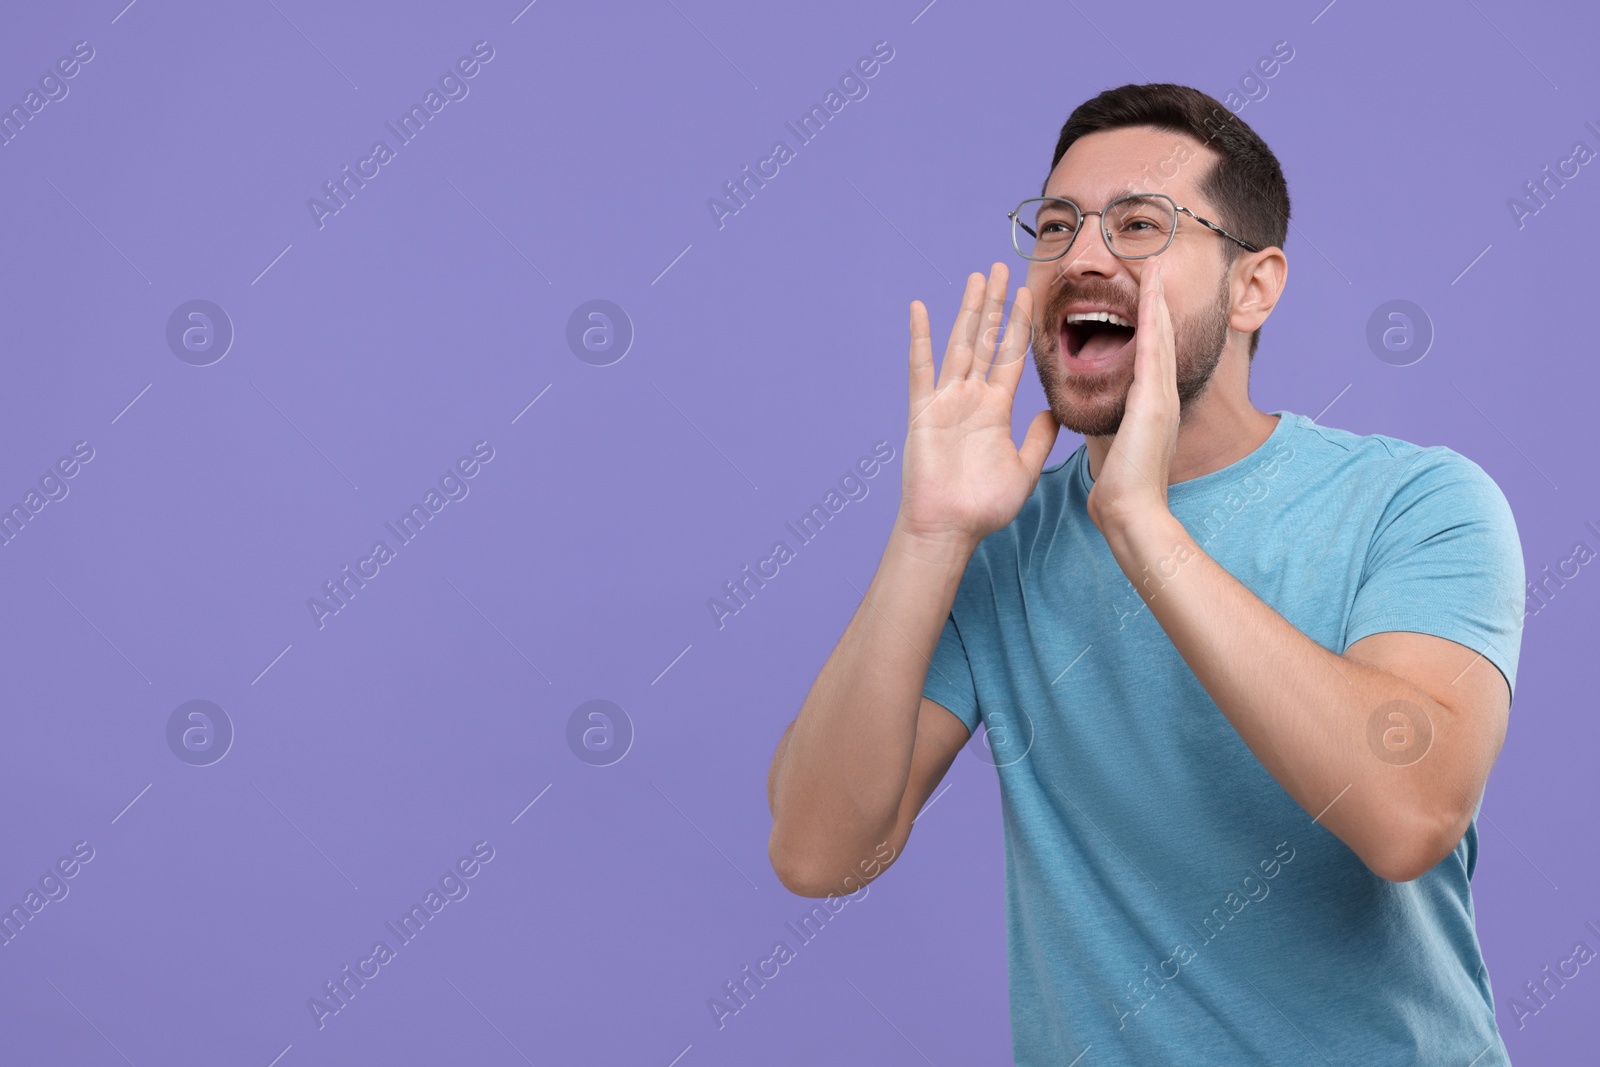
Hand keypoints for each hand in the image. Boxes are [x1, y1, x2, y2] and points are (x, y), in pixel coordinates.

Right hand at [896, 263, 1060, 549]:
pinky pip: (920, 368)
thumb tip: (1055, 410)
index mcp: (995, 409)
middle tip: (1001, 267)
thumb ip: (1039, 438)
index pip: (1010, 356)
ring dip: (968, 310)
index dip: (1020, 324)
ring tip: (977, 277)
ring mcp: (945, 401)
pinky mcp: (923, 411)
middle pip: (985, 340)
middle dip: (995, 304)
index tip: (1028, 293)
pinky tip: (921, 309)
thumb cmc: (984, 506)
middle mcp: (970, 398)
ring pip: (959, 344)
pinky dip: (920, 338)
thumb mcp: (1024, 468)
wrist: (950, 527)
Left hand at [1086, 262, 1178, 531]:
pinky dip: (1154, 321)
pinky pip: (1153, 351)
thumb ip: (1121, 432)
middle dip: (1159, 304)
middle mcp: (1162, 396)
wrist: (1132, 512)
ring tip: (1154, 269)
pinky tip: (1151, 295)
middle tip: (1156, 269)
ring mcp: (1161, 397)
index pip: (1151, 356)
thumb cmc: (1122, 488)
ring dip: (1158, 302)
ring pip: (1161, 337)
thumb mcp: (1120, 448)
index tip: (1145, 296)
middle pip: (1162, 339)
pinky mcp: (1154, 401)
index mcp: (1151, 406)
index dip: (1151, 324)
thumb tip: (1113, 430)